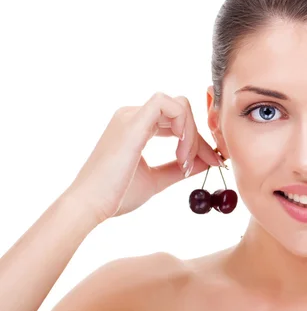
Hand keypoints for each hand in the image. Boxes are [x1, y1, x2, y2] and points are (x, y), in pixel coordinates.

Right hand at [64, 92, 223, 222]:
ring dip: (192, 133)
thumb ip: (180, 168)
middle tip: (208, 162)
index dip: (197, 139)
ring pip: (179, 105)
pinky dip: (183, 124)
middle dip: (199, 137)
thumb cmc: (117, 195)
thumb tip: (207, 161)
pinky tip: (181, 150)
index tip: (212, 161)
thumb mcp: (157, 179)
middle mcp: (133, 115)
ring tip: (185, 162)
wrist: (90, 206)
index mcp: (136, 126)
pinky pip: (169, 105)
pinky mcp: (133, 121)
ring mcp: (131, 115)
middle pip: (181, 111)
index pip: (176, 120)